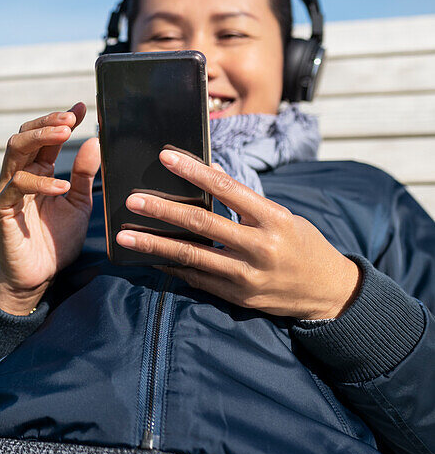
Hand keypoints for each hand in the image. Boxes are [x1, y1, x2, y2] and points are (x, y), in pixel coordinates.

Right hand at [0, 103, 100, 314]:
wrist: (38, 278)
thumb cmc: (55, 240)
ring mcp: (8, 191)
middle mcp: (19, 175)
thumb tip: (95, 141)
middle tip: (71, 119)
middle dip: (47, 123)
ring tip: (65, 134)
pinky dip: (39, 183)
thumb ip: (83, 175)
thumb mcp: (78, 204)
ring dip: (39, 138)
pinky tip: (60, 186)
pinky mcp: (1, 210)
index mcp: (38, 171)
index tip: (82, 107)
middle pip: (25, 136)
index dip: (61, 119)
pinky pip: (15, 187)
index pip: (45, 137)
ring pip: (14, 151)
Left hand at [115, 149, 360, 319]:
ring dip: (153, 245)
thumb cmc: (301, 245)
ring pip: (191, 256)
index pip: (225, 187)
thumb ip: (244, 200)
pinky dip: (170, 267)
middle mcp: (260, 246)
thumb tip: (205, 171)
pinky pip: (196, 279)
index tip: (165, 157)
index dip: (192, 171)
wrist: (330, 293)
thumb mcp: (281, 216)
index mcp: (273, 218)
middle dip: (162, 211)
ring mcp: (247, 275)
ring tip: (124, 237)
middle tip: (131, 201)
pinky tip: (148, 258)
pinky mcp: (239, 296)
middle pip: (201, 223)